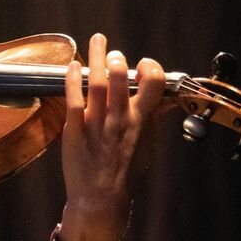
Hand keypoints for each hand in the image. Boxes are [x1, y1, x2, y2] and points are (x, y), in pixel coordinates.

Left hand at [58, 33, 164, 240]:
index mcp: (141, 121)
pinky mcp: (74, 131)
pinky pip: (72, 100)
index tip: (145, 66)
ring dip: (96, 58)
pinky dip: (72, 80)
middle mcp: (120, 119)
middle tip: (113, 53)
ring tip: (97, 41)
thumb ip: (155, 119)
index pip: (154, 84)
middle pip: (120, 78)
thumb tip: (169, 100)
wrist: (101, 200)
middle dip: (117, 59)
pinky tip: (72, 65)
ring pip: (96, 83)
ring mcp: (96, 124)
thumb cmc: (126, 174)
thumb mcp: (148, 145)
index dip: (151, 69)